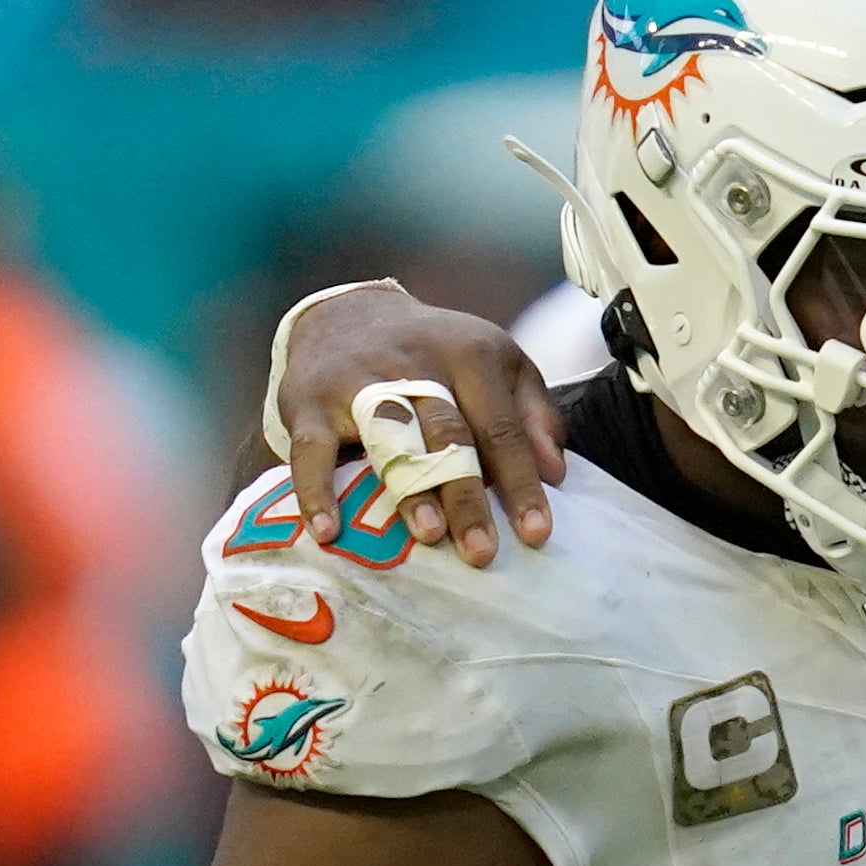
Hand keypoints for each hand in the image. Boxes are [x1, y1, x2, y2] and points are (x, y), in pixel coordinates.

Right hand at [275, 283, 567, 566]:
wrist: (349, 313)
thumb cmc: (440, 354)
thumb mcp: (498, 363)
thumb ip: (534, 414)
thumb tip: (556, 473)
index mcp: (471, 356)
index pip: (501, 427)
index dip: (521, 483)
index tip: (536, 534)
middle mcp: (417, 365)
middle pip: (448, 436)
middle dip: (467, 496)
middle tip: (483, 552)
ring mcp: (360, 381)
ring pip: (388, 438)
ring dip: (408, 489)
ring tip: (427, 536)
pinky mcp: (309, 400)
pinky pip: (310, 448)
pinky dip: (315, 490)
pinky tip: (327, 531)